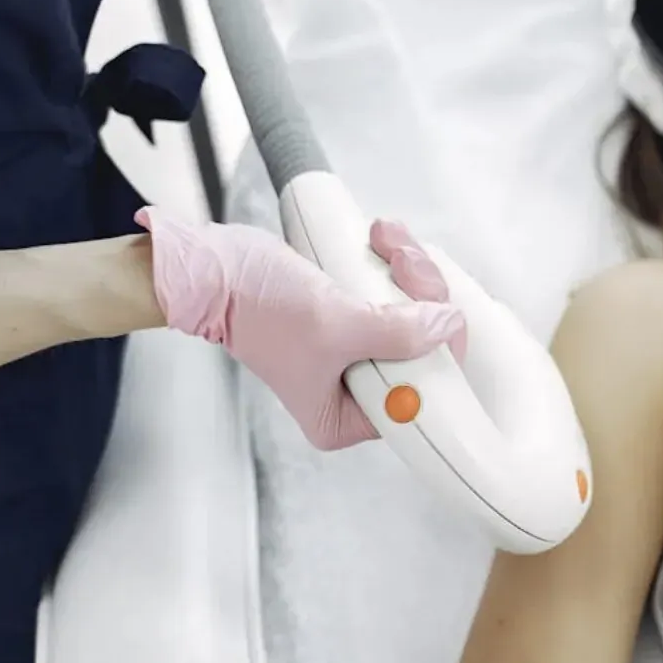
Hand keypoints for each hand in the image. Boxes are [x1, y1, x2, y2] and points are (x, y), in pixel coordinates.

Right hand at [136, 207, 465, 449]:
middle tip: (404, 265)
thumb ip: (399, 334)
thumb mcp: (338, 326)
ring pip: (417, 316)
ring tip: (387, 244)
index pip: (419, 399)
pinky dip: (397, 266)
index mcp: (345, 420)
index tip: (442, 315)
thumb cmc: (256, 307)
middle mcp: (354, 395)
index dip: (441, 357)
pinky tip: (383, 241)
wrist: (215, 267)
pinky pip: (398, 296)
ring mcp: (357, 356)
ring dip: (411, 272)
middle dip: (424, 298)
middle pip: (425, 353)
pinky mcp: (356, 321)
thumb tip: (447, 328)